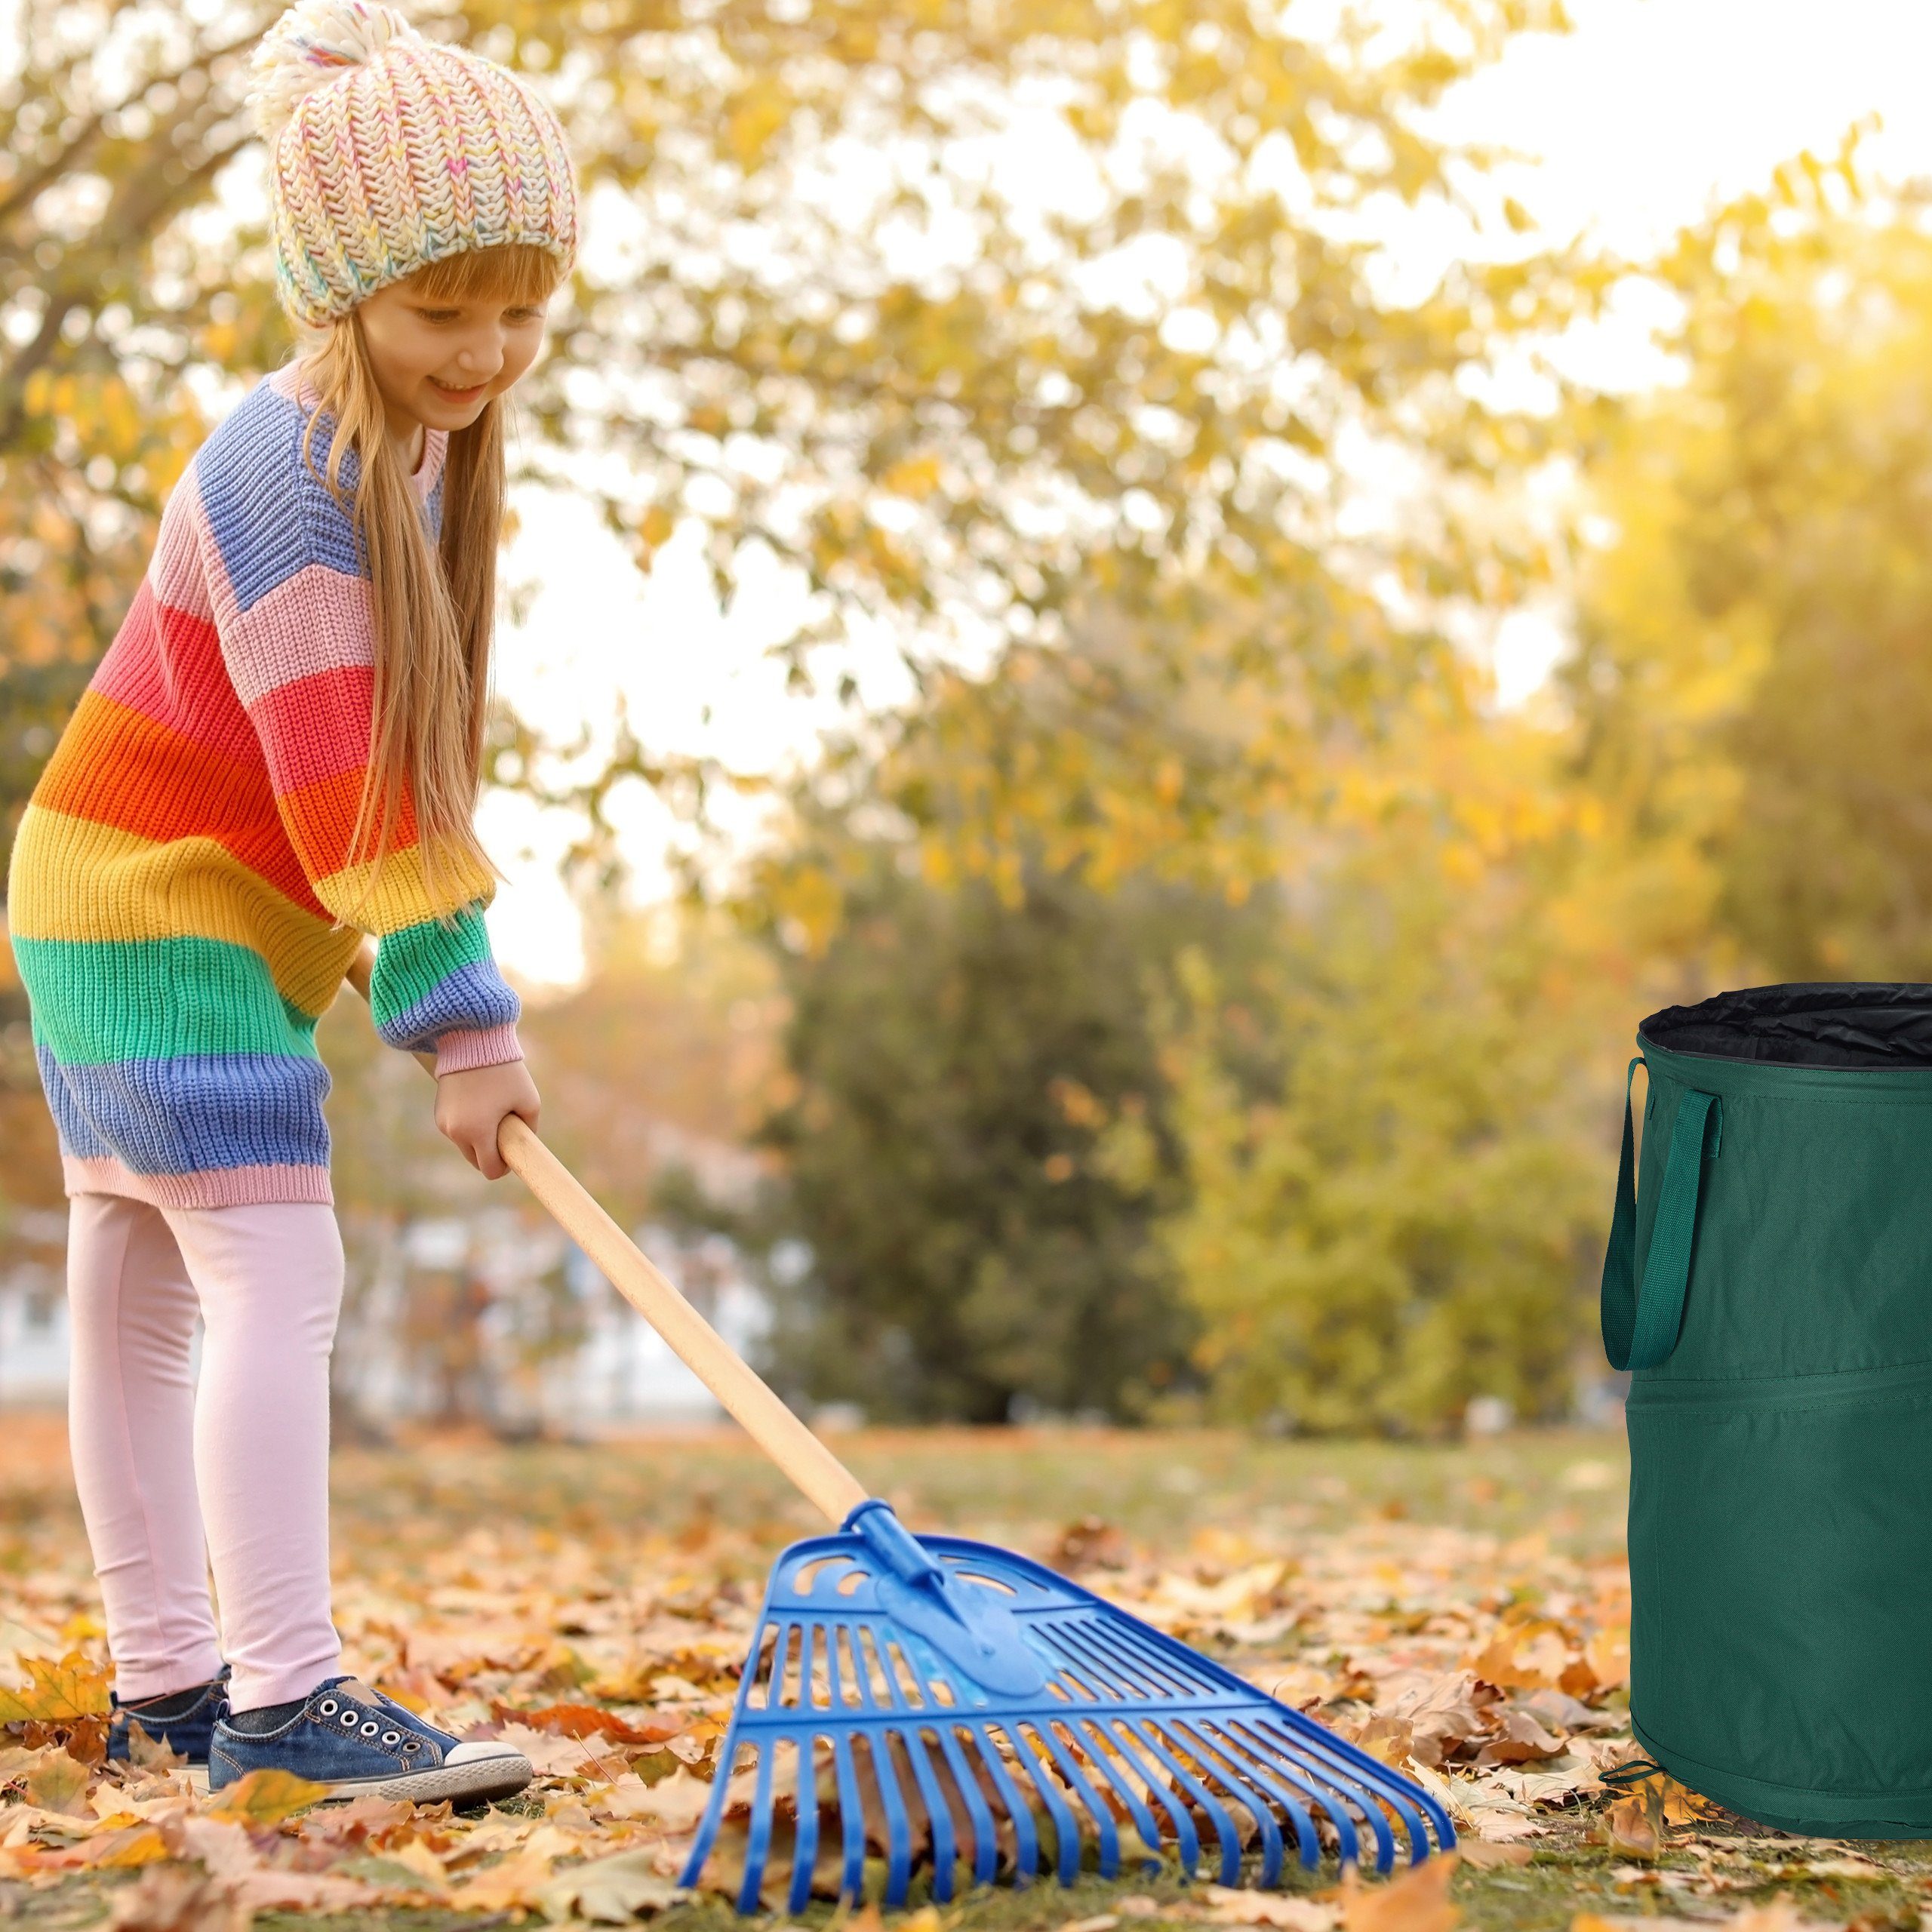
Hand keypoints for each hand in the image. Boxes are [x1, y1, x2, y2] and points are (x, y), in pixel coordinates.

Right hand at [434, 1060, 539, 1179]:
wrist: (472, 1042)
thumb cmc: (505, 1072)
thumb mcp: (529, 1101)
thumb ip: (530, 1129)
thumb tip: (522, 1144)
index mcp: (477, 1132)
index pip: (489, 1169)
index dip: (503, 1167)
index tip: (511, 1155)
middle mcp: (455, 1132)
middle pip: (475, 1160)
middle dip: (490, 1153)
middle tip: (505, 1133)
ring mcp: (443, 1122)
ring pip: (465, 1145)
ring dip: (478, 1139)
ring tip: (492, 1113)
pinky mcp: (438, 1112)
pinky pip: (456, 1130)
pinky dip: (468, 1127)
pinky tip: (479, 1105)